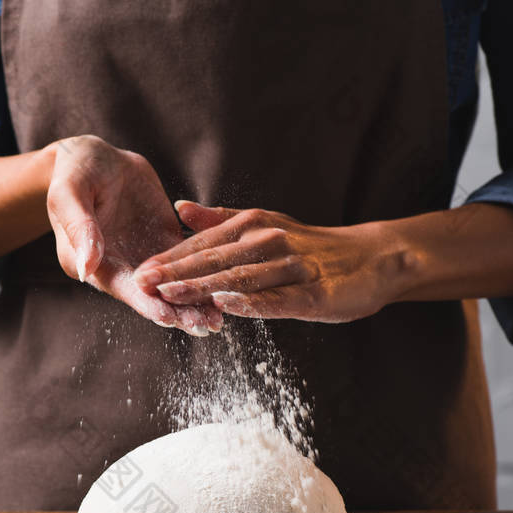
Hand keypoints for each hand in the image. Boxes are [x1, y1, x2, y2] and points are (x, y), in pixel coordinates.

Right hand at [46, 140, 221, 334]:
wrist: (94, 156)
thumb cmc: (74, 170)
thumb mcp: (70, 194)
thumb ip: (80, 229)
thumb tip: (86, 267)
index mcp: (94, 262)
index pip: (123, 289)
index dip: (146, 303)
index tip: (168, 317)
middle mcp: (121, 266)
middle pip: (152, 295)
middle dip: (178, 311)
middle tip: (206, 326)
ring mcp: (144, 256)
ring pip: (172, 283)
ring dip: (194, 300)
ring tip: (219, 318)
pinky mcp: (164, 240)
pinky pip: (186, 260)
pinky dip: (203, 275)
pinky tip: (225, 287)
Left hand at [132, 201, 407, 321]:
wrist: (373, 258)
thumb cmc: (313, 247)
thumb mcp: (266, 224)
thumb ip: (221, 219)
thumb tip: (180, 207)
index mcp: (253, 226)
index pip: (204, 245)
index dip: (170, 259)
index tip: (139, 271)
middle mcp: (270, 241)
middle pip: (215, 259)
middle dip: (176, 272)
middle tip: (142, 283)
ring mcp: (293, 266)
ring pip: (241, 277)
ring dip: (203, 286)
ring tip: (171, 294)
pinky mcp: (315, 292)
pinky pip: (279, 298)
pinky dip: (252, 301)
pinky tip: (227, 305)